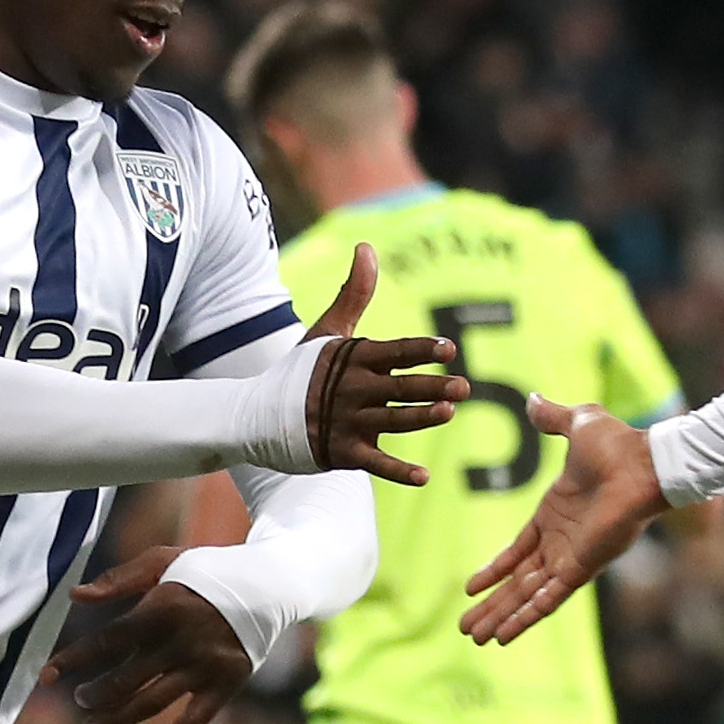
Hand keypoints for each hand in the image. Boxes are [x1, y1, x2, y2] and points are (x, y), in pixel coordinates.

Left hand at [46, 547, 251, 723]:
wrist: (269, 584)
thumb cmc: (207, 570)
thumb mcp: (164, 560)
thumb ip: (119, 579)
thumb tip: (74, 597)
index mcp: (162, 608)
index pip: (107, 641)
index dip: (75, 659)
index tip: (47, 675)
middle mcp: (181, 641)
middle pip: (125, 679)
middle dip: (94, 694)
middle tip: (81, 699)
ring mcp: (204, 666)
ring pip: (152, 704)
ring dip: (117, 719)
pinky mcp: (225, 685)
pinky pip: (194, 722)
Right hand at [298, 241, 462, 482]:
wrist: (260, 414)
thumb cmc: (302, 370)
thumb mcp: (327, 331)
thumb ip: (354, 293)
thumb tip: (366, 246)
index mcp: (354, 360)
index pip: (394, 353)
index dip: (421, 350)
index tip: (448, 349)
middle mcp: (353, 390)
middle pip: (399, 388)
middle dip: (431, 387)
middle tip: (463, 386)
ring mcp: (348, 423)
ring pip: (391, 422)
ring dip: (420, 419)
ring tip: (448, 413)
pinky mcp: (343, 452)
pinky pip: (375, 464)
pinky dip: (398, 472)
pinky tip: (424, 477)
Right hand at [460, 401, 664, 643]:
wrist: (645, 462)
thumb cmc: (619, 444)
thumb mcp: (576, 424)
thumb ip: (551, 418)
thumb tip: (533, 400)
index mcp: (555, 514)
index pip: (518, 551)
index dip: (494, 570)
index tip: (470, 587)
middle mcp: (562, 542)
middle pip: (518, 582)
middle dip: (492, 605)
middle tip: (467, 628)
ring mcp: (572, 558)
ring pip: (528, 596)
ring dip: (502, 617)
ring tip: (477, 639)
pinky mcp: (582, 568)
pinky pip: (549, 599)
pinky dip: (527, 617)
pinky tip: (506, 635)